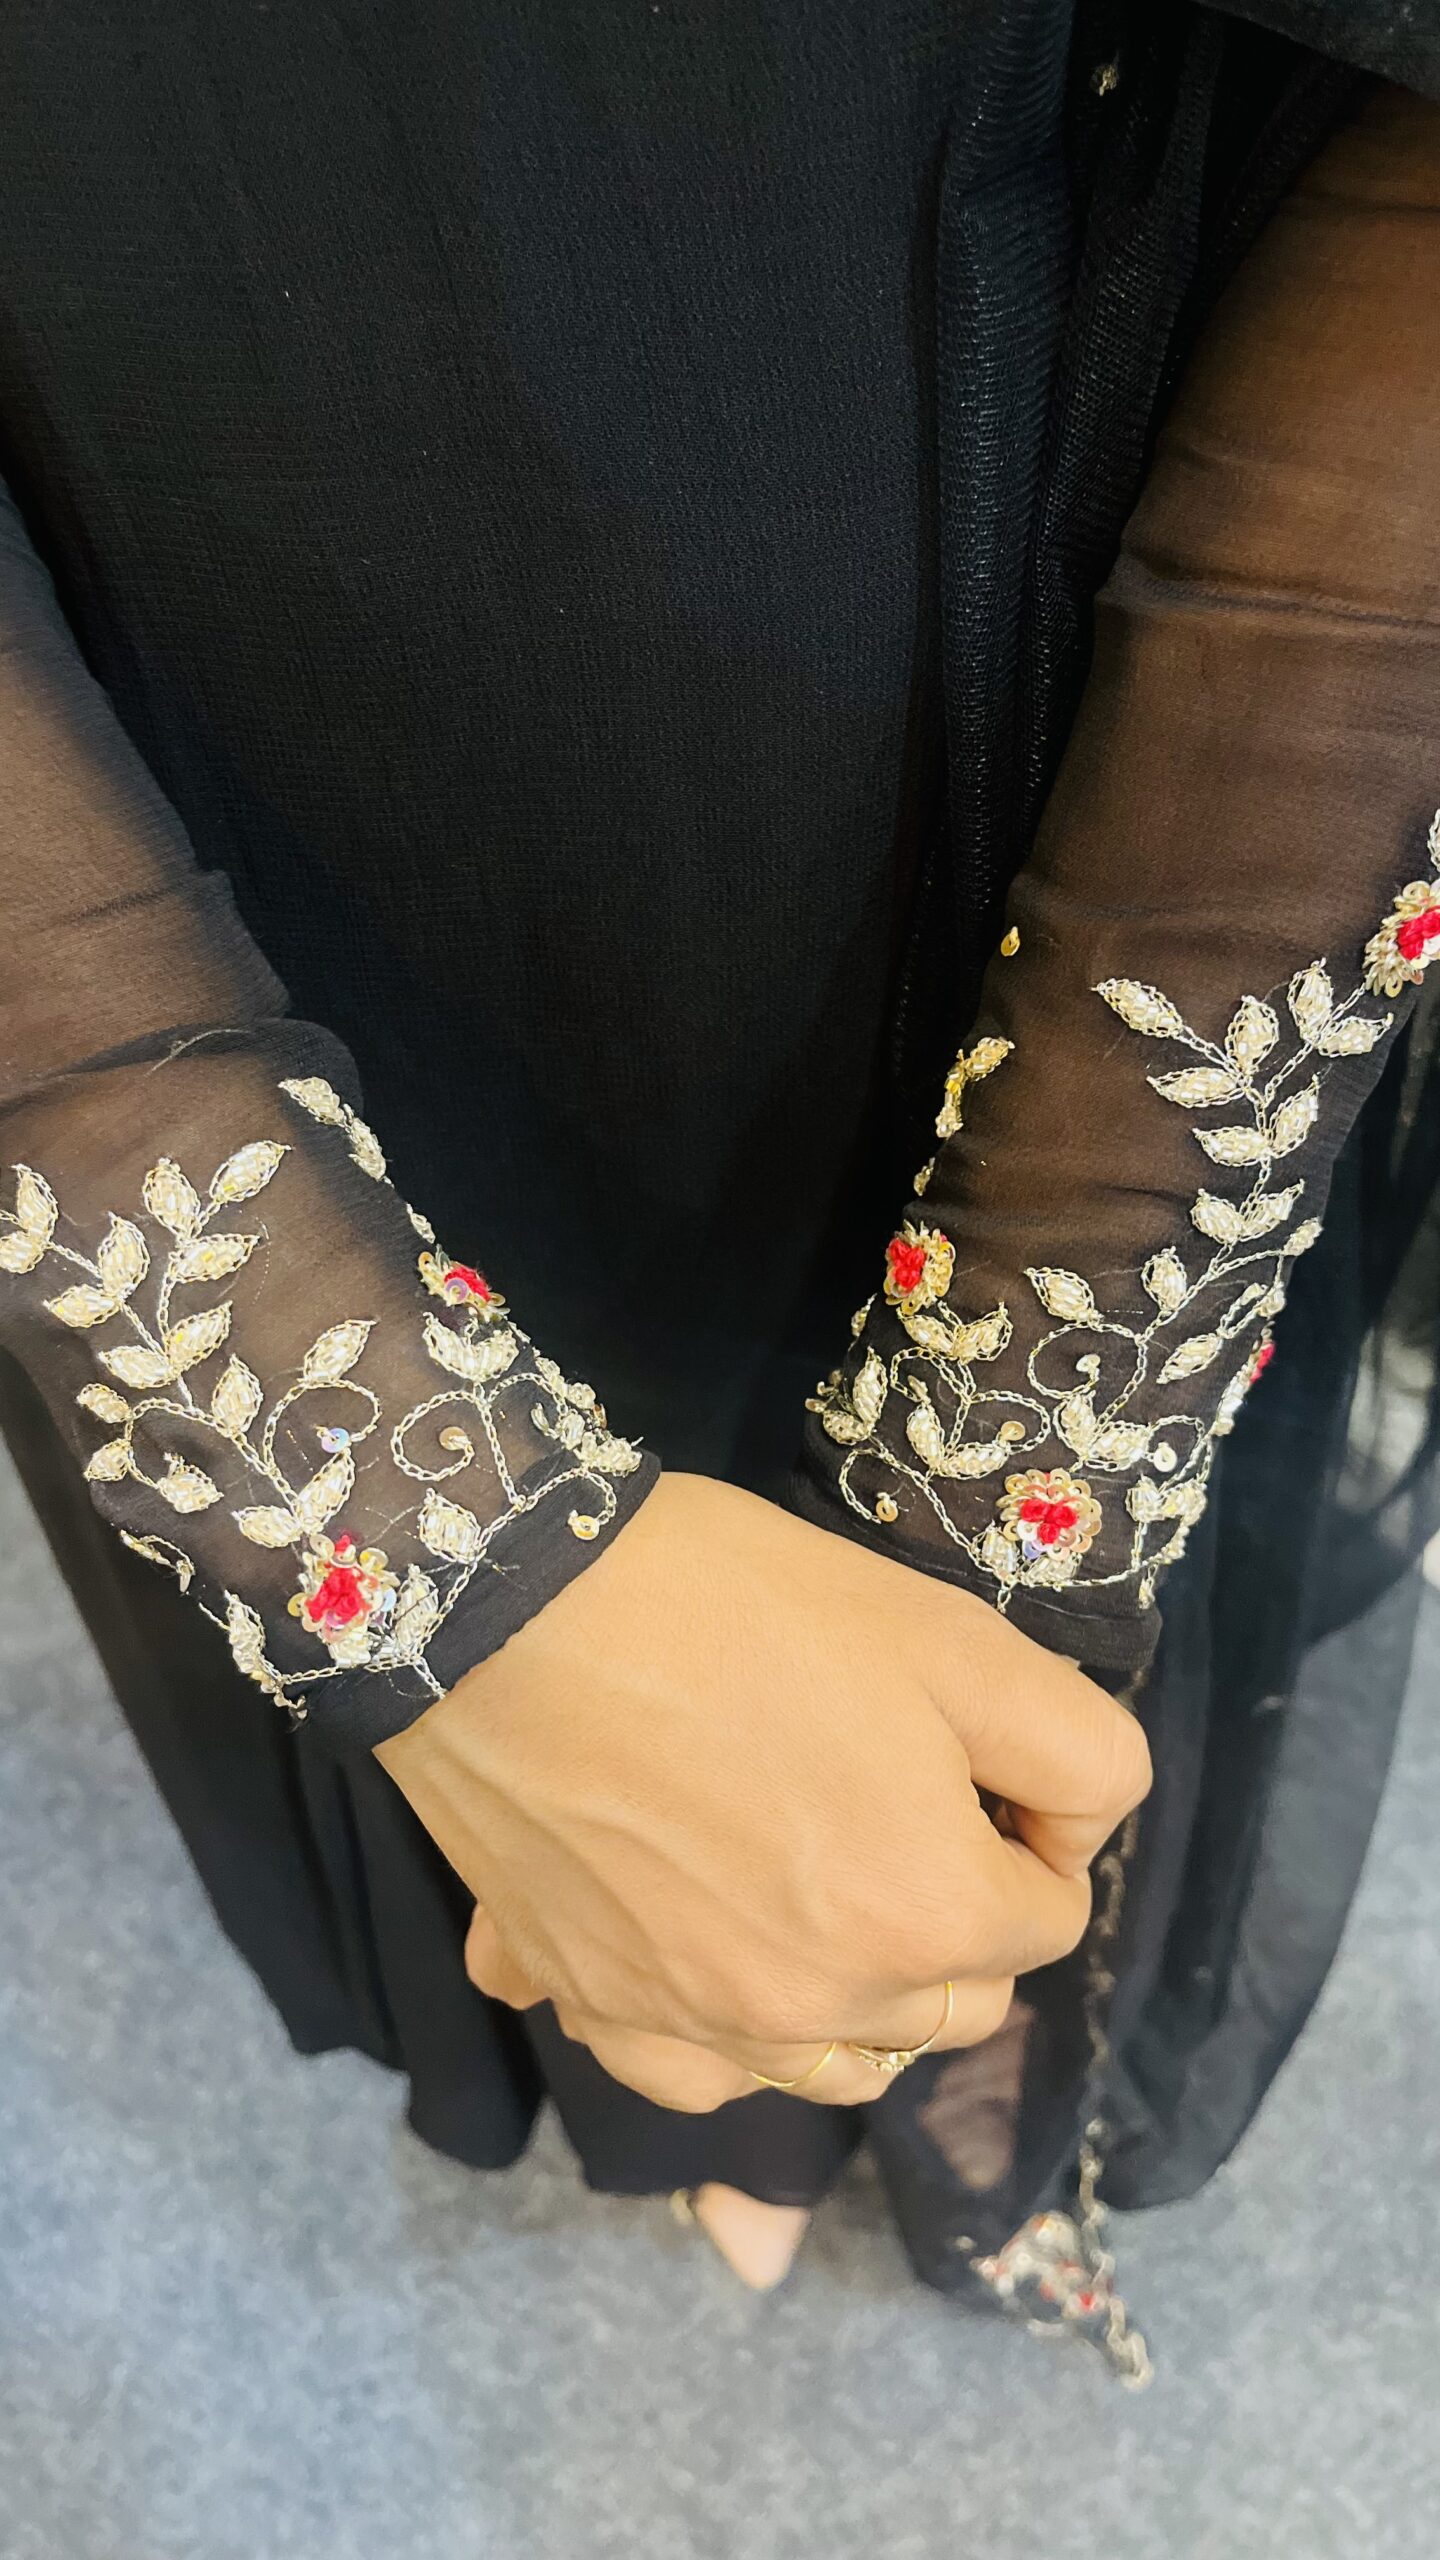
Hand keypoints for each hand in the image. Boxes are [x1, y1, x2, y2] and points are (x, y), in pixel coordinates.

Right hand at [376, 1474, 1149, 2109]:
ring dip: (853, 1992)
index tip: (959, 1748)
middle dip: (955, 1916)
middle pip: (952, 2006)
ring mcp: (694, 2023)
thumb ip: (1078, 1755)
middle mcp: (819, 2011)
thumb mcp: (958, 1640)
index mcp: (929, 1923)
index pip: (1050, 1915)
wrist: (509, 1604)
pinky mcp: (591, 2001)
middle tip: (889, 1792)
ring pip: (831, 2062)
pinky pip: (688, 2071)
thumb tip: (1073, 1836)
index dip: (1023, 1823)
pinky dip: (712, 2029)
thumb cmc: (742, 1606)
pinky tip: (695, 1939)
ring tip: (809, 1877)